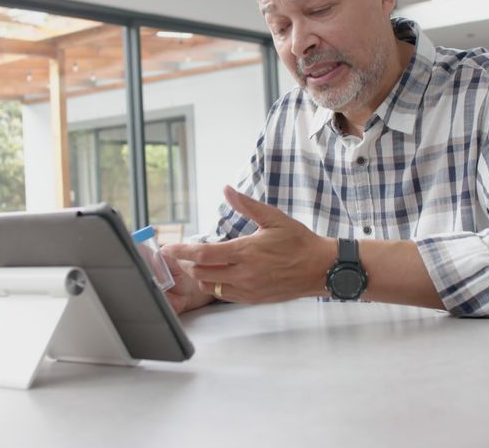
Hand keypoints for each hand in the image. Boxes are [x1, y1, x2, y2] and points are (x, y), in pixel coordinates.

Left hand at [160, 186, 334, 303]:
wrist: (320, 269)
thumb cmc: (299, 242)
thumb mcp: (274, 218)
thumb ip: (246, 205)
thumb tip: (226, 190)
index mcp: (246, 251)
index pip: (204, 254)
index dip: (182, 252)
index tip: (168, 248)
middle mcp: (244, 273)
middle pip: (201, 272)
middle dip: (187, 263)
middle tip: (180, 254)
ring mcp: (248, 289)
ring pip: (210, 286)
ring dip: (200, 274)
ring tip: (200, 262)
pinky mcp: (253, 299)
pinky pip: (224, 295)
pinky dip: (216, 285)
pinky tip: (219, 274)